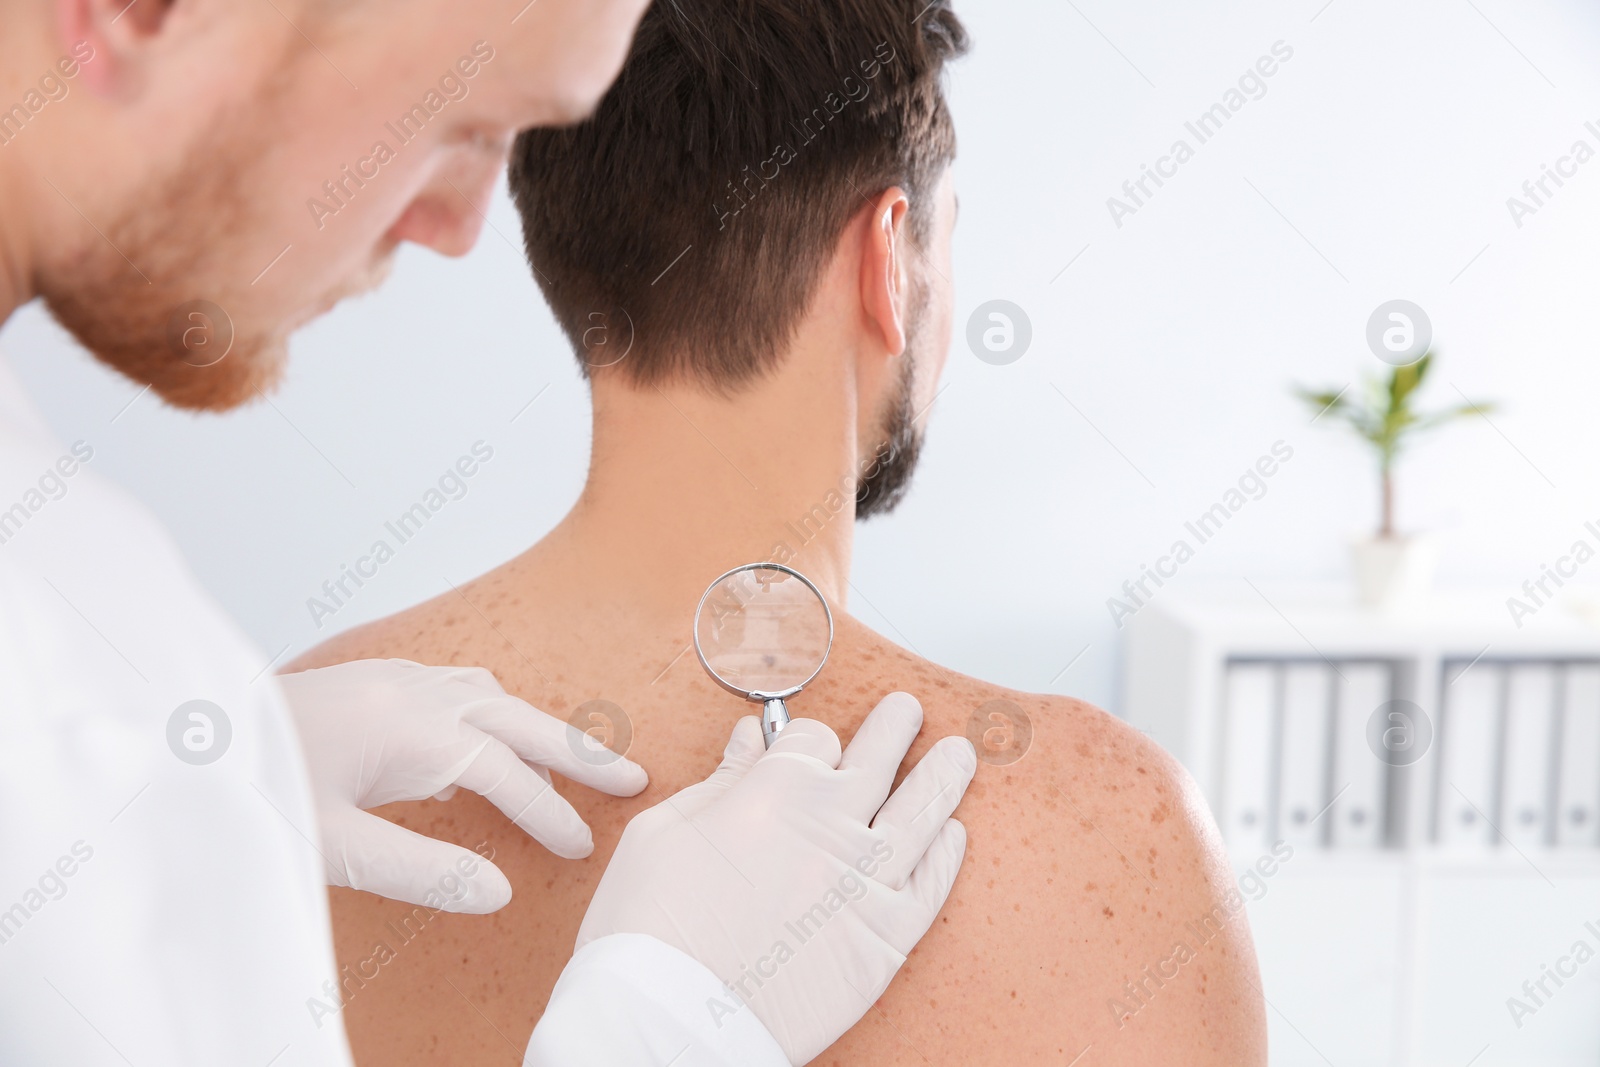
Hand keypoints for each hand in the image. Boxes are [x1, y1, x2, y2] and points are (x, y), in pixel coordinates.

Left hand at [278, 659, 646, 913]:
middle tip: (632, 779)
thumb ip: (422, 869)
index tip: (580, 846)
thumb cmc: (253, 787)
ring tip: (577, 757)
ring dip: (539, 725)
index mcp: (412, 726)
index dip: (548, 811)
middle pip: (519, 717)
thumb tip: (499, 892)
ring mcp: (393, 679)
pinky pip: (459, 687)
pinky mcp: (373, 681)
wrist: (183, 734)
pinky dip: (495, 711)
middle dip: (579, 750)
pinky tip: (488, 733)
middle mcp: (414, 690)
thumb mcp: (334, 846)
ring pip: (492, 695)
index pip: (505, 771)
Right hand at [577, 692, 973, 1063]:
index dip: (807, 739)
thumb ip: (720, 781)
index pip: (814, 737)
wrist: (669, 1016)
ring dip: (944, 774)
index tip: (807, 746)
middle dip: (895, 726)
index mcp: (779, 787)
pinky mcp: (885, 936)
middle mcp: (834, 823)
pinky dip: (947, 854)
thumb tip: (747, 741)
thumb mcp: (666, 831)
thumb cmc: (650, 924)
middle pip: (879, 756)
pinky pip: (932, 884)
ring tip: (959, 754)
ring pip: (923, 810)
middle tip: (906, 711)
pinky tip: (952, 834)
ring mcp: (867, 880)